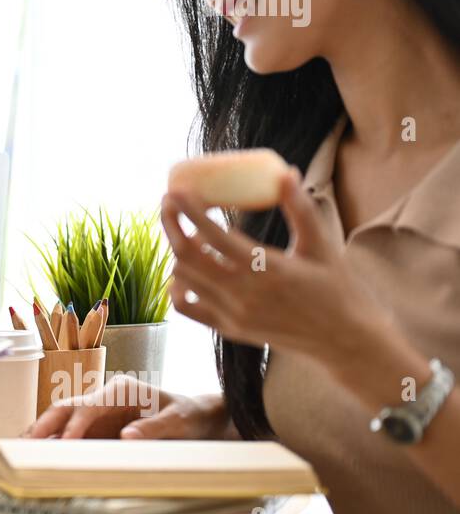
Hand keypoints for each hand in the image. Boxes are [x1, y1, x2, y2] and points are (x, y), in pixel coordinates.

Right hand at [27, 374, 229, 439]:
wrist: (197, 420)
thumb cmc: (189, 416)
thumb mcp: (178, 422)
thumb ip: (154, 428)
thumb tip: (126, 436)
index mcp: (120, 390)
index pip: (89, 405)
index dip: (75, 424)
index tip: (65, 443)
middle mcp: (103, 399)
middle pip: (66, 407)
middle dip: (44, 423)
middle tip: (25, 442)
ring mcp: (98, 415)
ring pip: (62, 419)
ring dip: (42, 432)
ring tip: (20, 448)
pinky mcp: (97, 430)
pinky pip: (69, 435)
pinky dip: (52, 442)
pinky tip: (36, 453)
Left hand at [161, 166, 388, 364]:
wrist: (345, 341)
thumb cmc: (338, 288)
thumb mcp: (322, 245)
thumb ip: (300, 208)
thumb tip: (286, 172)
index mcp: (268, 270)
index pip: (215, 236)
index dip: (190, 212)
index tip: (176, 192)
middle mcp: (245, 295)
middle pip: (188, 256)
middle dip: (172, 225)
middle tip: (168, 204)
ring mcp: (234, 315)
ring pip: (184, 278)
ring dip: (179, 252)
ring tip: (191, 234)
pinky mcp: (230, 330)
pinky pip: (187, 308)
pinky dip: (178, 286)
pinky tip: (189, 271)